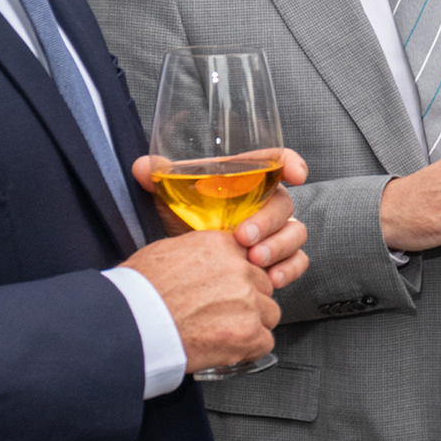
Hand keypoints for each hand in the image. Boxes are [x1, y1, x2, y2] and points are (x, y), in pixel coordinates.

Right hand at [125, 228, 282, 372]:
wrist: (129, 324)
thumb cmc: (137, 292)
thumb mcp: (168, 253)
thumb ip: (200, 254)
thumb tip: (208, 263)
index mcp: (221, 246)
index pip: (250, 259)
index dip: (240, 278)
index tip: (228, 289)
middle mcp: (240, 271)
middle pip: (262, 287)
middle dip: (247, 303)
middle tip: (220, 316)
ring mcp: (247, 302)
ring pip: (268, 314)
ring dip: (250, 325)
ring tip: (220, 333)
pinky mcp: (248, 334)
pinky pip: (264, 342)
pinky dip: (247, 350)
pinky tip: (224, 348)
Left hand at [131, 151, 309, 291]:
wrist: (185, 263)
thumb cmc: (185, 223)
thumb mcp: (169, 200)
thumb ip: (159, 180)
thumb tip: (143, 167)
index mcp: (245, 181)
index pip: (276, 162)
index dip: (291, 163)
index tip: (296, 174)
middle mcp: (264, 205)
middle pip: (284, 204)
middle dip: (268, 221)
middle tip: (243, 237)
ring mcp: (275, 232)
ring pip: (295, 233)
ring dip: (278, 247)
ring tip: (255, 260)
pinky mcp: (279, 259)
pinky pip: (297, 260)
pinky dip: (288, 269)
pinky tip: (271, 278)